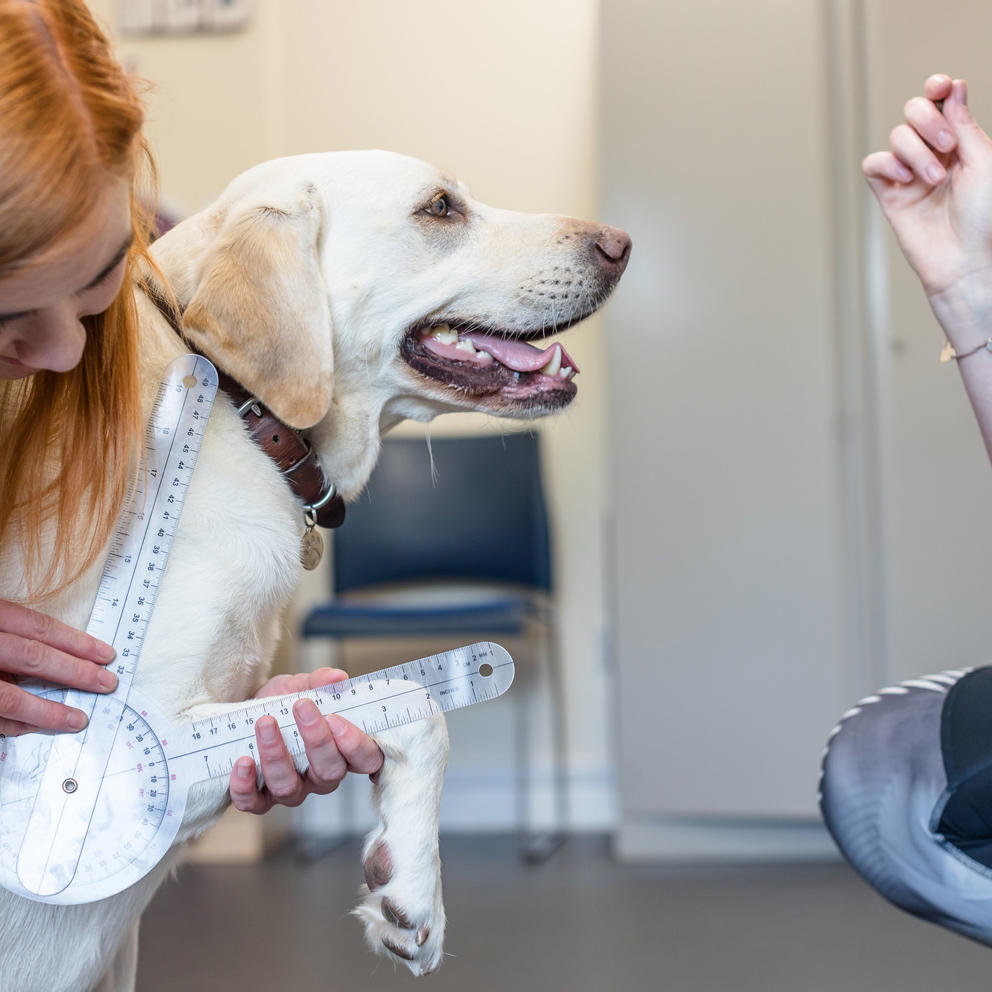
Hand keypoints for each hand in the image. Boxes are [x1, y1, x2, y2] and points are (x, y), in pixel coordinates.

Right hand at [0, 598, 116, 736]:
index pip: (40, 628)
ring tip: (79, 720)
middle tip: (108, 683)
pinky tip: (38, 727)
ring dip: (48, 712)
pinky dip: (17, 724)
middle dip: (76, 672)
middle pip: (34, 658)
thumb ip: (16, 629)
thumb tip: (58, 646)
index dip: (77, 642)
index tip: (107, 654)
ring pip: (10, 698)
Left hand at [229, 668, 383, 813]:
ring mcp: (290, 791)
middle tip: (301, 706)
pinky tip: (243, 761)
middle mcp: (319, 777)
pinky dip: (245, 785)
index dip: (356, 746)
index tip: (335, 718)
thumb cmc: (280, 704)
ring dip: (276, 754)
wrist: (242, 715)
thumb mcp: (300, 687)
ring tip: (265, 722)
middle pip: (329, 773)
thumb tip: (337, 677)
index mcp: (341, 752)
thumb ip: (319, 682)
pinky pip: (254, 802)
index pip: (365, 760)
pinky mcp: (259, 799)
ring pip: (289, 787)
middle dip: (316, 740)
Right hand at [863, 75, 991, 308]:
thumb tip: (952, 88)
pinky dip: (888, 165)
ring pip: (896, 137)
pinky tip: (906, 182)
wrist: (965, 259)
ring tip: (934, 181)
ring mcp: (908, 173)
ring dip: (916, 154)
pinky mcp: (889, 194)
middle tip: (946, 148)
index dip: (937, 88)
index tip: (941, 87)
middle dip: (927, 121)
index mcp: (961, 141)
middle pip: (914, 111)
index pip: (942, 102)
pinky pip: (874, 164)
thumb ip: (964, 125)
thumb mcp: (983, 162)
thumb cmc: (984, 216)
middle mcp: (933, 153)